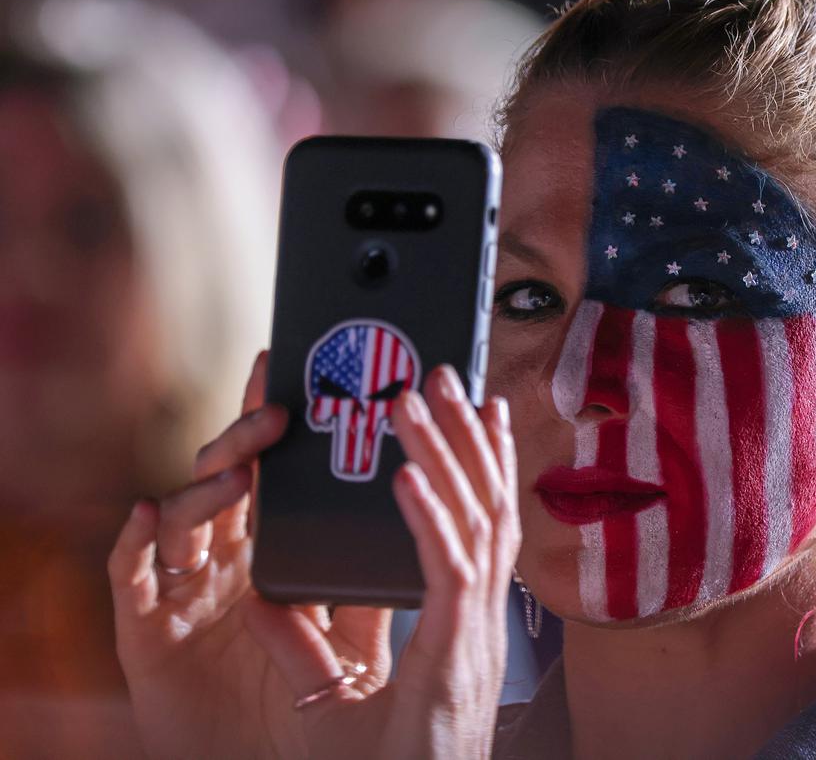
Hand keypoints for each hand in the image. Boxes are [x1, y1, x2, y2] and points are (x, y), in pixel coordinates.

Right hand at [109, 352, 391, 757]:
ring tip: (237, 472)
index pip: (272, 482)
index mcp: (266, 561)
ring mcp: (179, 597)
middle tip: (275, 405)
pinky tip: (142, 516)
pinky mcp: (145, 638)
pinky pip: (129, 581)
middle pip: (225, 483)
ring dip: (204, 489)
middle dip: (244, 438)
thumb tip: (414, 532)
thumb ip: (362, 594)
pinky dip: (131, 546)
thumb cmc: (293, 713)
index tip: (295, 375)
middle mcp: (220, 567)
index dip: (276, 431)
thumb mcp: (345, 650)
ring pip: (179, 521)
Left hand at [242, 363, 519, 759]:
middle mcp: (478, 620)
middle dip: (465, 436)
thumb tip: (262, 592)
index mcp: (461, 623)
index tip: (477, 410)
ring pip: (474, 524)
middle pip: (484, 507)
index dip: (480, 465)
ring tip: (422, 398)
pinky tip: (405, 476)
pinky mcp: (453, 655)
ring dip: (448, 454)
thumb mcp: (331, 699)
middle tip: (443, 375)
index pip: (479, 525)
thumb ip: (300, 644)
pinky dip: (428, 519)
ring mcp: (474, 635)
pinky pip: (445, 573)